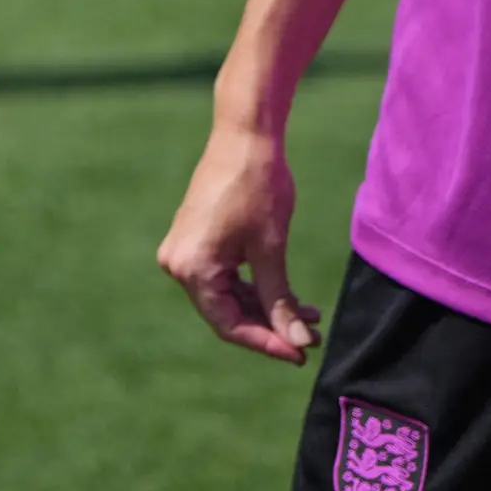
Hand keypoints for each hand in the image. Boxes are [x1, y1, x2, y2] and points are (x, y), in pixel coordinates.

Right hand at [157, 124, 319, 363]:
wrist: (243, 137)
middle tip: (312, 336)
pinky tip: (288, 295)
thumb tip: (299, 342)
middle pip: (227, 313)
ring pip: (227, 297)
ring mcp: (183, 252)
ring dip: (266, 307)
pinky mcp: (194, 242)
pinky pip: (223, 278)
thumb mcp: (271, 249)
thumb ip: (280, 300)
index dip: (267, 342)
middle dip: (271, 326)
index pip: (229, 325)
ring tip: (309, 315)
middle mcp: (178, 265)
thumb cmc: (258, 187)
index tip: (301, 353)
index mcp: (192, 268)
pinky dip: (255, 287)